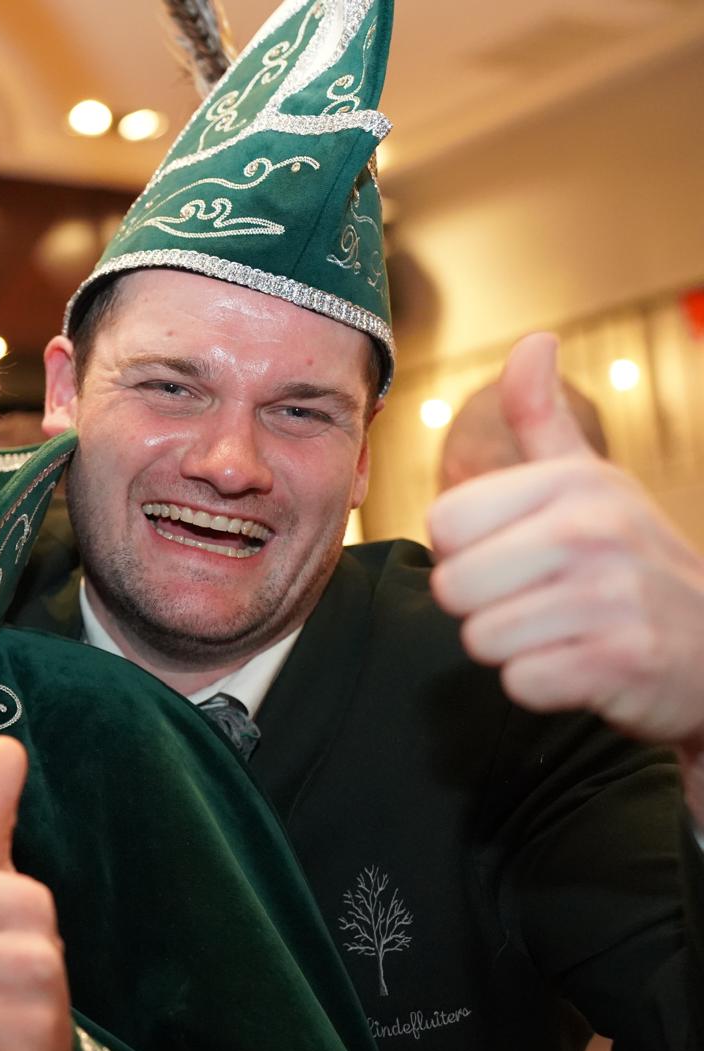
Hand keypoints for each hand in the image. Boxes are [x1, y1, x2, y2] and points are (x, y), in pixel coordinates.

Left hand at [428, 334, 703, 817]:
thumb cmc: (630, 560)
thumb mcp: (592, 482)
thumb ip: (542, 418)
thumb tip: (532, 341)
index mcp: (574, 483)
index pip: (445, 524)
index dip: (467, 551)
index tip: (514, 554)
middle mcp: (594, 531)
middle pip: (453, 586)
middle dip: (483, 606)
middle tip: (538, 601)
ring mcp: (611, 597)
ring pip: (481, 638)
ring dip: (512, 647)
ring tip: (561, 630)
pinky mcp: (620, 662)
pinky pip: (520, 683)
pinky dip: (541, 685)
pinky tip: (580, 664)